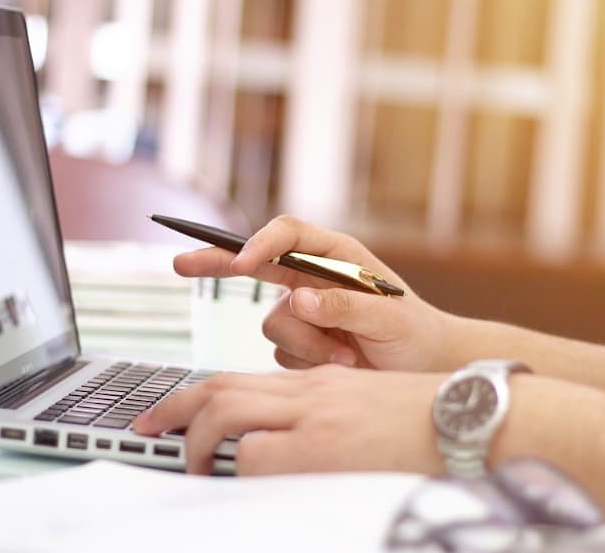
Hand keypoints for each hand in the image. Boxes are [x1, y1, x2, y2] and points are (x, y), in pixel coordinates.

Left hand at [133, 364, 448, 474]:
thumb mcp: (370, 412)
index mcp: (318, 383)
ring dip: (195, 440)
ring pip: (227, 411)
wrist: (476, 417)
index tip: (175, 418)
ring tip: (188, 466)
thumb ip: (326, 423)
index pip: (240, 380)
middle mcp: (309, 392)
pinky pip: (258, 454)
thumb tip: (289, 453)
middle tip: (146, 429)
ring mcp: (315, 416)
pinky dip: (237, 468)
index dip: (197, 398)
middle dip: (172, 410)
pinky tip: (238, 484)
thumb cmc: (434, 421)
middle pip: (219, 388)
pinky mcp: (326, 447)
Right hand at [172, 215, 460, 371]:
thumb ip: (344, 305)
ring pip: (273, 322)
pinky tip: (341, 361)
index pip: (287, 234)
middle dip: (218, 263)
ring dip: (307, 343)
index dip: (259, 243)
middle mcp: (314, 277)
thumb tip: (299, 299)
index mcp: (336, 255)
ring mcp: (304, 310)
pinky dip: (307, 361)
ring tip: (347, 354)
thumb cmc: (415, 334)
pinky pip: (281, 351)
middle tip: (181, 264)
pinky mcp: (301, 341)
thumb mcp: (387, 316)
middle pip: (255, 262)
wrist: (423, 369)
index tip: (242, 264)